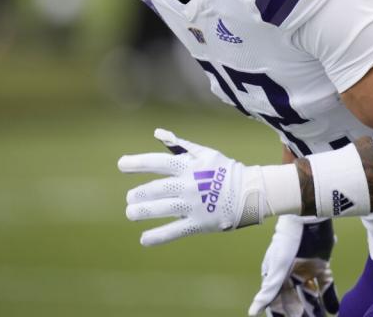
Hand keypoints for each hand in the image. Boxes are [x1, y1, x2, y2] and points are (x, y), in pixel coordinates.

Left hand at [118, 128, 265, 245]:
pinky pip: (175, 231)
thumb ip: (180, 144)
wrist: (251, 192)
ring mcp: (193, 205)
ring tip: (131, 212)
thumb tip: (158, 133)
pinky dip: (158, 236)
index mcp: (189, 166)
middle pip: (156, 189)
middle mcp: (188, 185)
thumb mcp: (205, 153)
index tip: (121, 164)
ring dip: (142, 211)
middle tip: (131, 197)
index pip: (158, 162)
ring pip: (161, 209)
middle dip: (139, 193)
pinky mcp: (199, 223)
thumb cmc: (225, 170)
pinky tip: (144, 239)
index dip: (138, 163)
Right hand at [248, 215, 339, 316]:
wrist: (308, 218)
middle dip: (300, 314)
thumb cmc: (287, 242)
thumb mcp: (277, 269)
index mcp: (276, 276)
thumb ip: (268, 291)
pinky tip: (333, 310)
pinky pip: (326, 286)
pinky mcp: (322, 266)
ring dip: (315, 309)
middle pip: (295, 301)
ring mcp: (307, 271)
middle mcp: (291, 275)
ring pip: (311, 296)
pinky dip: (329, 298)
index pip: (277, 301)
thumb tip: (252, 312)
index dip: (282, 314)